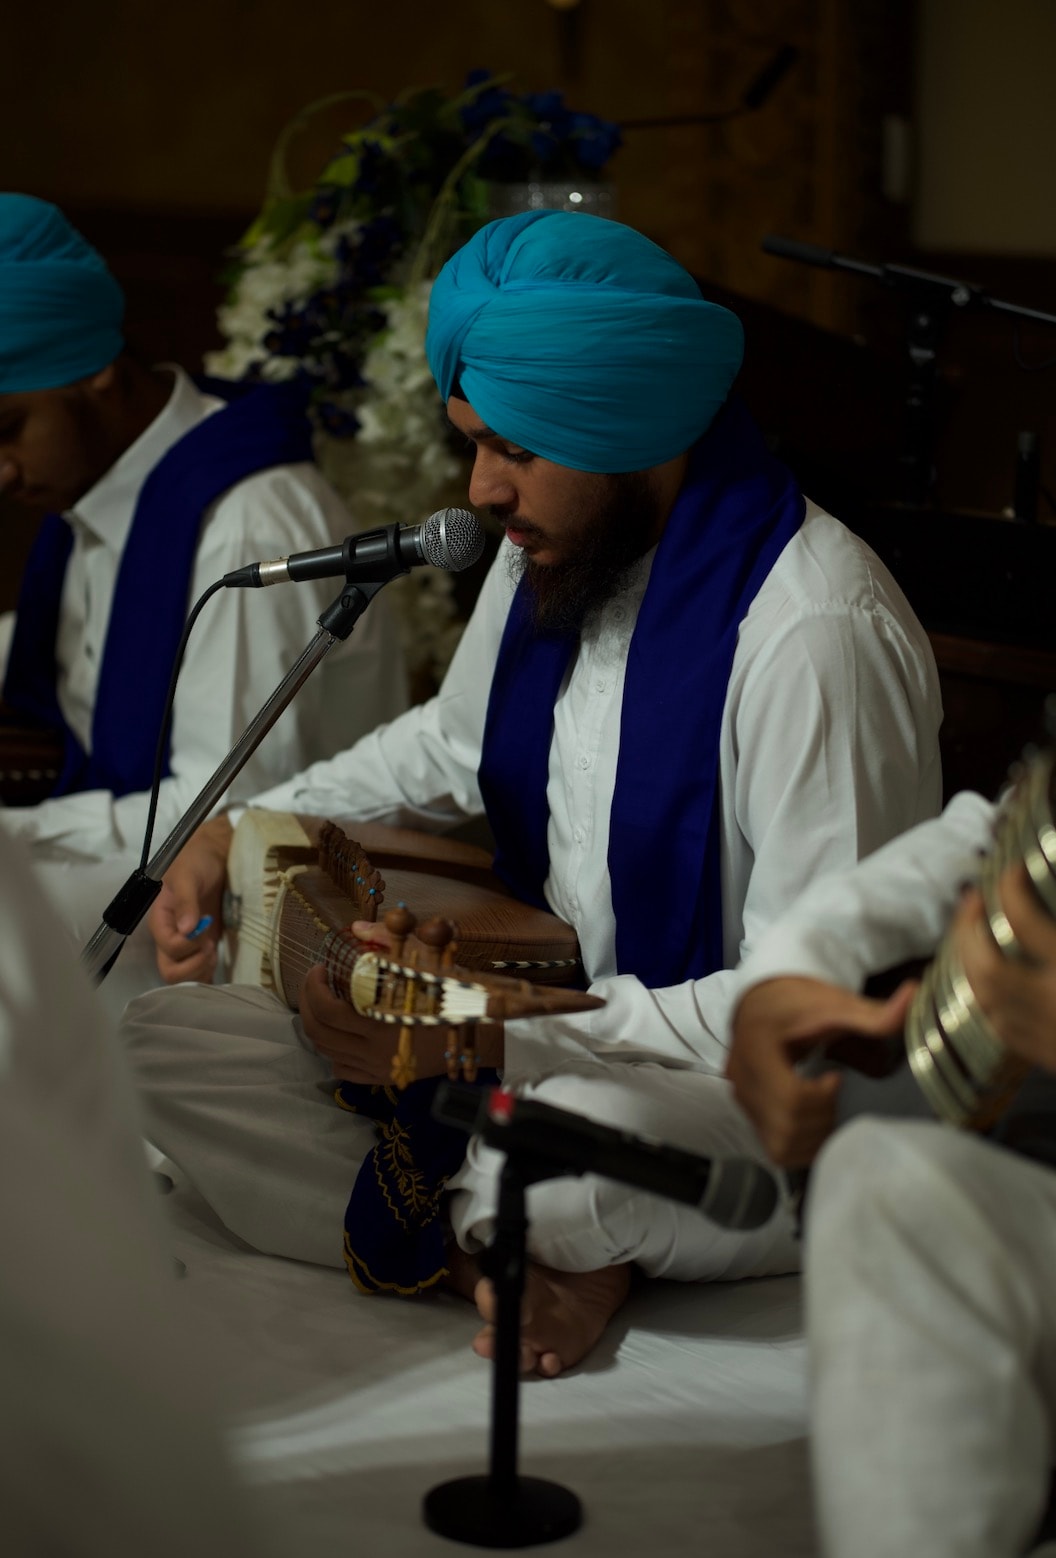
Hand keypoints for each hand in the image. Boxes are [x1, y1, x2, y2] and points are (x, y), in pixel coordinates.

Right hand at [149, 815, 232, 983]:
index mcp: (161, 920)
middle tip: (211, 946)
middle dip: (193, 965)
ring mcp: (186, 945)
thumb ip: (186, 900)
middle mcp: (170, 936)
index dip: (188, 945)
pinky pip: (199, 973)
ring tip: (215, 950)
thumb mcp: (188, 875)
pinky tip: (218, 960)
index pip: (168, 947)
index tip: (205, 926)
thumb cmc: (197, 861)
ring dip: (201, 970)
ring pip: (184, 977)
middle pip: (170, 971)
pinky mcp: (201, 948)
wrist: (215, 857)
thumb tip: (186, 930)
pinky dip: (208, 973)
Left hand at [300, 917, 504, 1084]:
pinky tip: (340, 1032)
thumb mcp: (423, 960)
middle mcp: (372, 1051)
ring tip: (324, 1002)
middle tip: (316, 982)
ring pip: (325, 1051)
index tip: (320, 968)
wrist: (480, 1032)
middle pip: (318, 1032)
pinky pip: (342, 1068)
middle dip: (308, 1002)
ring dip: (316, 1024)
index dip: (313, 986)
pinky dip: (332, 1050)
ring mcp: (376, 1068)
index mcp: (378, 1022)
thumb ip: (386, 940)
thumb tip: (354, 928)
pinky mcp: (383, 1078)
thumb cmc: (452, 993)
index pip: (325, 1009)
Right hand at [726, 975, 916, 1166]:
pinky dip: (801, 1142)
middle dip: (822, 1119)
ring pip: (781, 1146)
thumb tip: (915, 994)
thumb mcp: (835, 1005)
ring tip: (822, 1103)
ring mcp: (741, 1098)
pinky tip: (811, 1114)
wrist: (763, 1001)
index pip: (790, 1099)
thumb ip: (874, 1012)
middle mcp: (741, 1079)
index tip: (834, 1077)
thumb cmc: (798, 1002)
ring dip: (814, 1135)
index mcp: (757, 1049)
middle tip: (832, 1092)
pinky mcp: (746, 1111)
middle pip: (787, 1128)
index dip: (821, 1099)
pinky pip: (775, 1147)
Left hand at [955, 867, 1055, 1070]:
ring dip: (968, 959)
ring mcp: (1047, 1035)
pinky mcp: (1048, 1057)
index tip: (1012, 871)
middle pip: (988, 967)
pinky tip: (986, 977)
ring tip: (971, 930)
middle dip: (970, 929)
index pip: (1025, 922)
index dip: (1011, 890)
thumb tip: (1048, 885)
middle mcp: (1054, 1005)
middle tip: (975, 898)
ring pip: (986, 997)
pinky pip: (1000, 1025)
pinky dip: (985, 995)